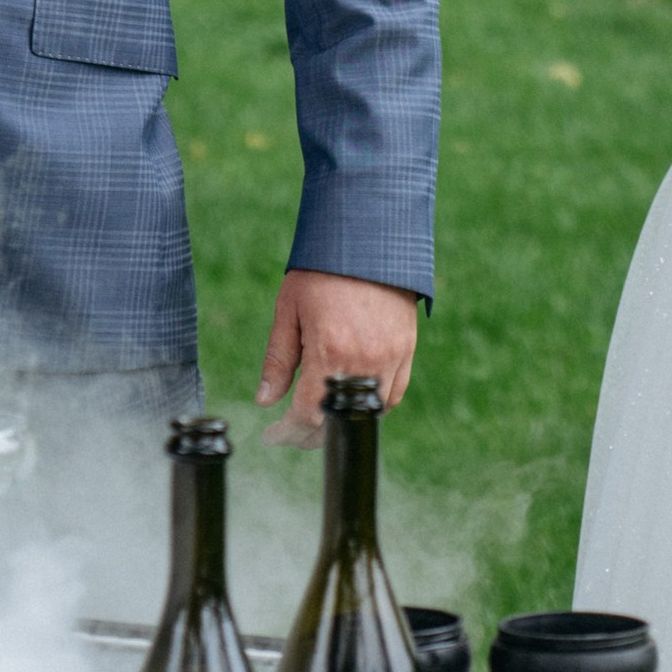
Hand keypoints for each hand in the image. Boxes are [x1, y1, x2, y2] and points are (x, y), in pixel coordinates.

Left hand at [256, 268, 420, 436]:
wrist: (368, 237)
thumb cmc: (322, 271)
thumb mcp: (289, 310)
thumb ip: (278, 360)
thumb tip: (265, 402)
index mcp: (329, 351)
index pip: (307, 415)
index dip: (288, 432)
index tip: (273, 434)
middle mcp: (363, 362)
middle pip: (336, 421)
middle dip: (311, 433)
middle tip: (292, 431)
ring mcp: (390, 357)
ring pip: (368, 413)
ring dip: (343, 421)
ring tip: (321, 418)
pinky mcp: (407, 349)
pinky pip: (393, 393)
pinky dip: (372, 405)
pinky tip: (353, 400)